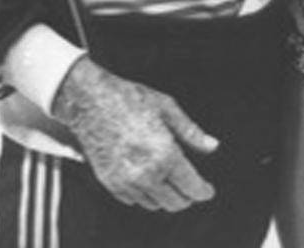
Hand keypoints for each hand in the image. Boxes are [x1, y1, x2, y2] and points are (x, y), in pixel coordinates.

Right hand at [52, 56, 218, 211]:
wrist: (91, 101)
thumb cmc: (130, 98)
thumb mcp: (167, 107)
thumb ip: (191, 131)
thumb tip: (212, 145)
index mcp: (164, 155)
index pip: (191, 187)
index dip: (203, 191)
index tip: (208, 190)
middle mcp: (146, 174)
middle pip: (175, 202)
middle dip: (187, 196)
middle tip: (191, 185)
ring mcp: (126, 182)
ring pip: (155, 204)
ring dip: (166, 196)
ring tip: (169, 179)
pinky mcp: (110, 183)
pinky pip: (135, 200)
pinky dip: (145, 193)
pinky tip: (148, 177)